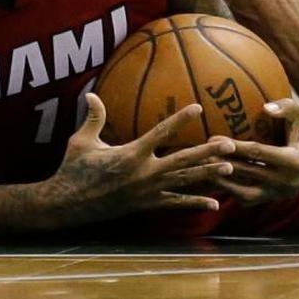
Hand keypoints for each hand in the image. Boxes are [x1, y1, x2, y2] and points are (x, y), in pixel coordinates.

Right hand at [52, 93, 237, 221]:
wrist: (68, 205)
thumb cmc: (73, 169)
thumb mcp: (81, 141)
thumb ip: (93, 117)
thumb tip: (90, 93)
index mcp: (131, 154)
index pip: (161, 133)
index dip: (180, 119)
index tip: (198, 108)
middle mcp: (144, 173)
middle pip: (183, 160)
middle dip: (208, 152)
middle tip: (230, 144)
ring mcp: (148, 191)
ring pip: (184, 181)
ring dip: (208, 175)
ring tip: (230, 168)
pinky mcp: (147, 205)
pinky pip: (176, 203)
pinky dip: (196, 203)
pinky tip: (216, 203)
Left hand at [209, 98, 298, 204]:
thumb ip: (286, 107)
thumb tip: (266, 108)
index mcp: (295, 161)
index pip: (258, 154)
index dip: (235, 146)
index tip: (213, 138)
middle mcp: (289, 182)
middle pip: (249, 172)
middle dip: (223, 162)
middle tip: (200, 153)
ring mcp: (281, 194)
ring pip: (246, 192)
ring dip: (223, 182)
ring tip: (202, 170)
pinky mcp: (275, 199)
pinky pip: (250, 199)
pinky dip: (232, 191)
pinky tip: (215, 181)